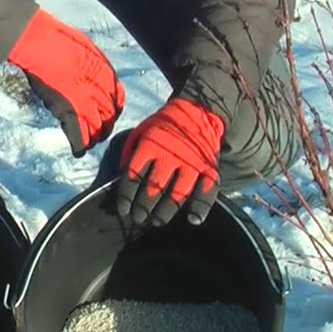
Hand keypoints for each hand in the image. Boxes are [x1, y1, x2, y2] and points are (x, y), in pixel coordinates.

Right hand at [8, 9, 123, 156]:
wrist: (40, 44)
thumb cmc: (58, 40)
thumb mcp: (86, 49)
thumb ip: (93, 65)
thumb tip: (91, 73)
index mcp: (107, 74)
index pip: (118, 100)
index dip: (114, 111)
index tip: (108, 115)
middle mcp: (101, 90)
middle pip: (110, 117)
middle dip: (105, 128)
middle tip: (99, 134)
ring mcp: (85, 102)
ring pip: (97, 129)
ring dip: (94, 138)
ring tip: (89, 143)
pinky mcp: (69, 112)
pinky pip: (78, 136)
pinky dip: (79, 146)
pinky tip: (78, 151)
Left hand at [116, 97, 223, 225]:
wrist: (197, 110)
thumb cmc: (163, 127)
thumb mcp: (140, 132)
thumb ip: (130, 153)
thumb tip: (122, 179)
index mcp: (149, 145)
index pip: (133, 176)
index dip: (126, 196)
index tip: (123, 210)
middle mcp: (170, 155)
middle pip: (154, 188)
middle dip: (143, 207)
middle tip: (139, 218)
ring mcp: (192, 162)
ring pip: (178, 194)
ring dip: (166, 212)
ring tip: (157, 221)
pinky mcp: (210, 167)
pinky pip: (207, 191)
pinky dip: (201, 207)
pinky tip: (193, 219)